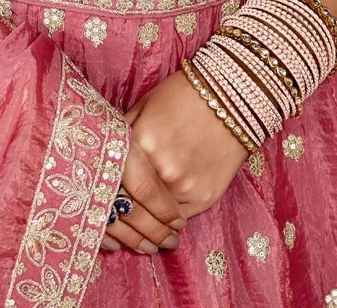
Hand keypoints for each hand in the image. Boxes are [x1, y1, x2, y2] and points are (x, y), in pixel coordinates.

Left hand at [100, 67, 248, 253]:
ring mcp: (182, 185)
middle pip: (133, 209)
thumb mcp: (144, 107)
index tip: (107, 214)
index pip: (114, 185)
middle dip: (128, 228)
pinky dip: (173, 223)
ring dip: (151, 230)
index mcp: (138, 143)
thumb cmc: (181, 96)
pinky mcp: (204, 196)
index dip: (108, 203)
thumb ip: (124, 135)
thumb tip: (108, 159)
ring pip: (157, 219)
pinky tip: (170, 226)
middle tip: (126, 237)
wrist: (230, 98)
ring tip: (148, 240)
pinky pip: (180, 218)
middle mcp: (157, 169)